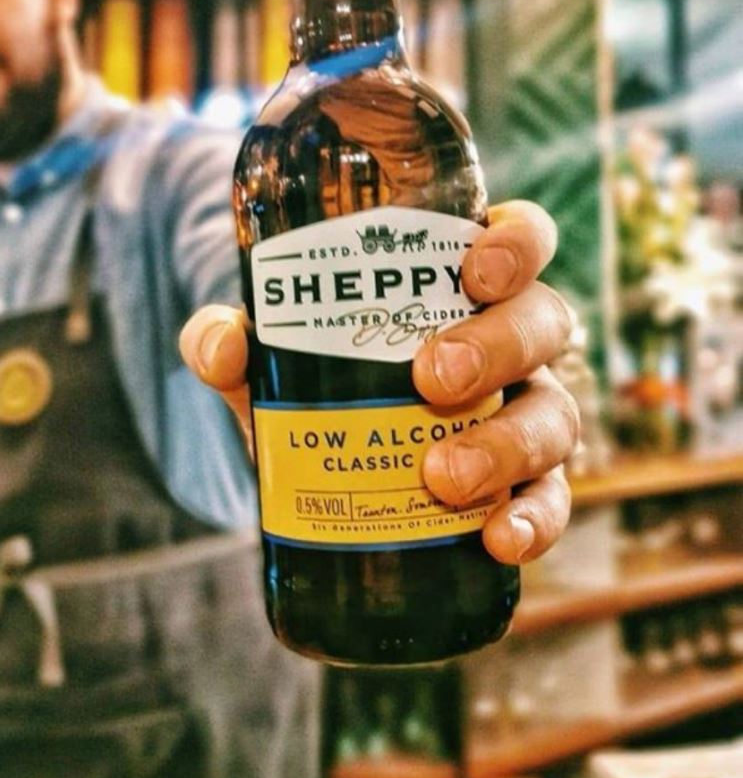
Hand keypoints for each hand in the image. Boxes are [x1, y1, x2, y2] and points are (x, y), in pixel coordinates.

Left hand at [179, 201, 578, 564]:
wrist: (314, 458)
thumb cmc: (309, 375)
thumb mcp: (268, 352)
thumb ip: (231, 336)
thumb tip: (221, 347)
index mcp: (461, 282)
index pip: (522, 238)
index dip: (518, 245)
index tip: (474, 272)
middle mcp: (509, 340)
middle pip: (544, 322)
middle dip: (497, 347)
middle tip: (433, 378)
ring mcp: (524, 411)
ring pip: (555, 414)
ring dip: (507, 444)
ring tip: (443, 477)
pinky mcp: (523, 484)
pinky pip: (550, 500)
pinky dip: (533, 521)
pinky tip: (499, 539)